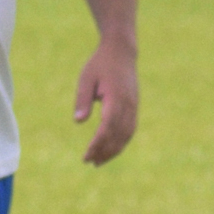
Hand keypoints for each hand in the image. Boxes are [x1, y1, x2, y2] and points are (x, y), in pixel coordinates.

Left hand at [74, 40, 138, 165]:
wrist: (121, 51)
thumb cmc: (100, 64)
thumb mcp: (86, 78)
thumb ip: (82, 99)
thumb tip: (78, 121)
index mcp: (116, 98)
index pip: (107, 128)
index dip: (97, 145)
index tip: (86, 156)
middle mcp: (128, 105)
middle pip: (118, 136)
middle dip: (104, 152)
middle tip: (90, 163)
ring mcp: (134, 106)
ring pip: (126, 135)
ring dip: (114, 150)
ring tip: (99, 161)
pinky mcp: (134, 106)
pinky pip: (130, 129)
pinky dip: (121, 142)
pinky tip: (111, 150)